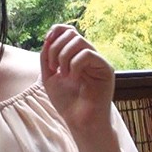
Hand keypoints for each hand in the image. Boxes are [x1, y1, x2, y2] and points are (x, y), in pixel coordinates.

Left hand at [40, 25, 120, 151]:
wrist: (79, 122)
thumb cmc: (67, 102)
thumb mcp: (49, 76)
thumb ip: (46, 56)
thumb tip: (48, 38)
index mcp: (76, 54)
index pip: (68, 30)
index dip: (55, 31)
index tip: (45, 44)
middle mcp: (88, 55)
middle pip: (72, 33)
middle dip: (56, 48)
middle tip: (53, 67)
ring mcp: (98, 61)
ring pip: (79, 41)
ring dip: (63, 57)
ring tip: (63, 75)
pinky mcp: (106, 69)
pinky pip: (87, 54)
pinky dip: (75, 65)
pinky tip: (74, 78)